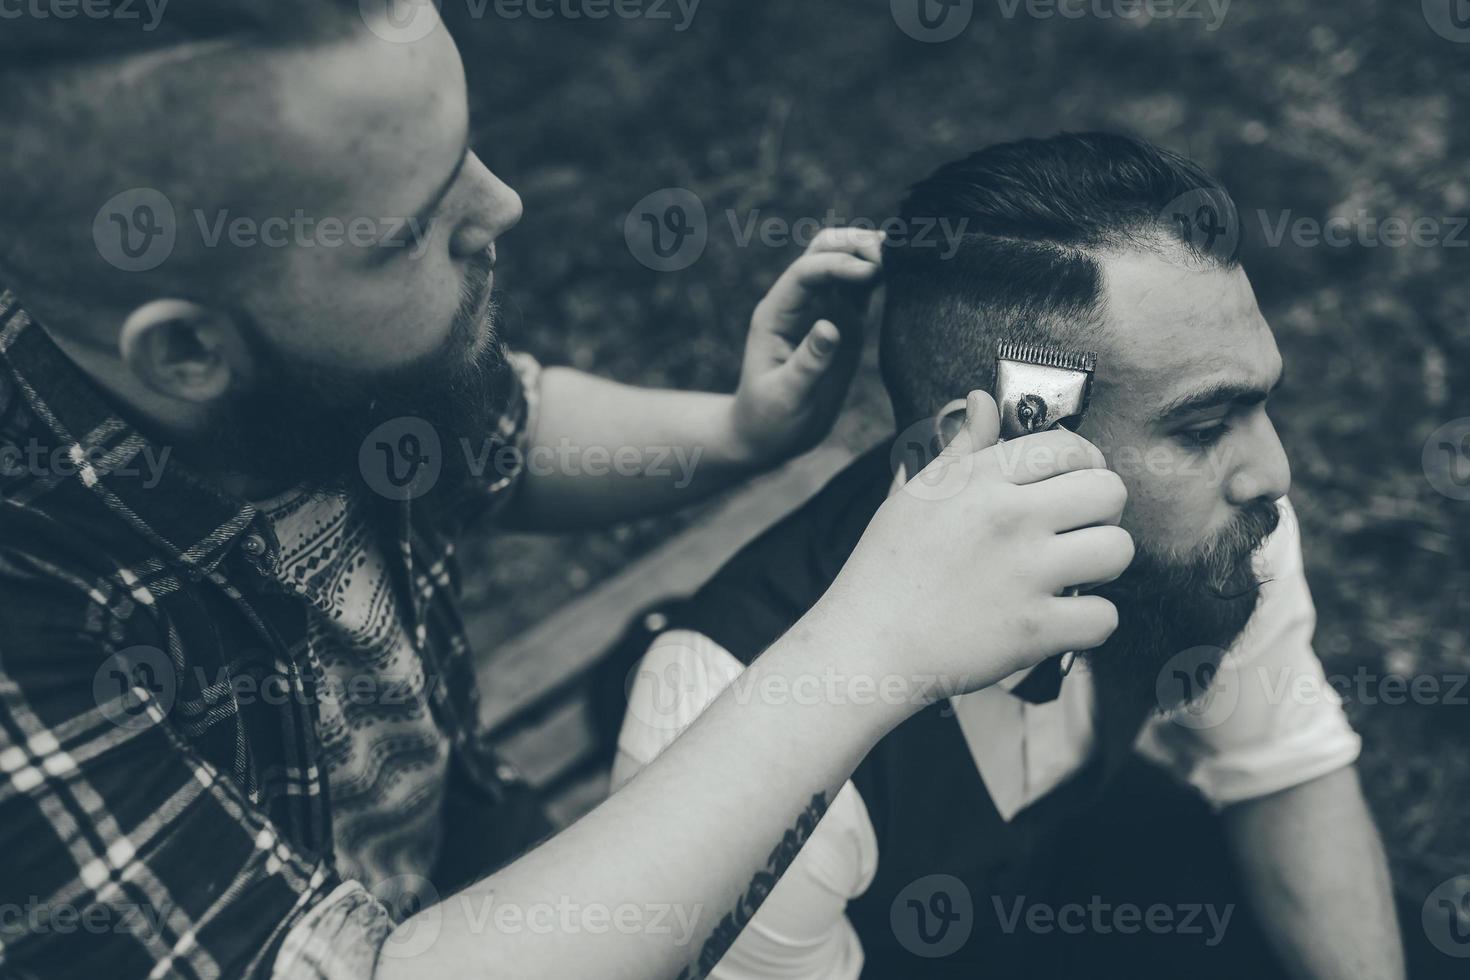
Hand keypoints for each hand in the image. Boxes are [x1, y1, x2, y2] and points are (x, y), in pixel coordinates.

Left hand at [727, 228, 883, 465]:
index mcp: (777, 314)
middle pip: (824, 250)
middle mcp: (799, 303)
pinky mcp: (845, 323)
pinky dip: (883, 276)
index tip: (872, 272)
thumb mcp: (785, 397)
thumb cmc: (769, 419)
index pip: (807, 272)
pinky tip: (906, 277)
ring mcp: (823, 309)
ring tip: (907, 260)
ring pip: (846, 261)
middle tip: (893, 257)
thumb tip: (830, 327)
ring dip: (872, 254)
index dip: (839, 264)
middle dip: (856, 245)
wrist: (769, 436)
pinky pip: (863, 288)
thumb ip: (808, 363)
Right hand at [807, 391, 1133, 703]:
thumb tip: (983, 401)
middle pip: (1109, 492)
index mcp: (980, 480)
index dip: (1085, 463)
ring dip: (1102, 565)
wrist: (866, 644)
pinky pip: (1105, 616)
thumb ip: (962, 448)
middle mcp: (1009, 518)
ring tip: (1073, 573)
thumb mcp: (915, 493)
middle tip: (1077, 530)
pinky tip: (1062, 618)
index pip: (1069, 447)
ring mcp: (1025, 574)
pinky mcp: (1034, 629)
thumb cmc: (886, 568)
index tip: (1075, 482)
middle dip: (1102, 511)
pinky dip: (1090, 622)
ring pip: (1118, 550)